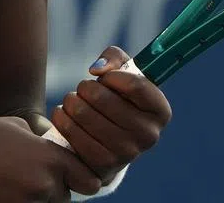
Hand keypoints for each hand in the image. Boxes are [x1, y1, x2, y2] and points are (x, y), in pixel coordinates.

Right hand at [0, 116, 100, 201]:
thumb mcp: (17, 126)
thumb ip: (39, 141)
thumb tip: (47, 148)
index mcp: (52, 160)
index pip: (90, 181)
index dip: (82, 179)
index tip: (73, 178)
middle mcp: (44, 185)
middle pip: (64, 199)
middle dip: (54, 192)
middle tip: (33, 180)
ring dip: (35, 200)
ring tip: (14, 185)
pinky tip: (2, 194)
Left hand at [49, 46, 172, 183]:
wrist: (108, 142)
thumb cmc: (118, 98)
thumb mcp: (123, 72)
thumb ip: (114, 58)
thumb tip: (97, 70)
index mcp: (160, 111)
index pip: (136, 85)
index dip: (113, 76)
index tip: (104, 77)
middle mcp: (149, 135)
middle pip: (104, 99)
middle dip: (86, 87)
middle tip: (82, 88)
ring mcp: (127, 154)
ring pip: (85, 115)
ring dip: (71, 101)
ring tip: (71, 100)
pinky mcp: (103, 166)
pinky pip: (74, 136)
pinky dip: (62, 119)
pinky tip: (63, 114)